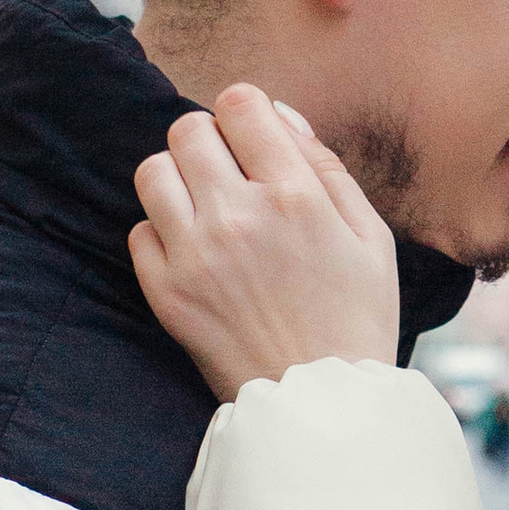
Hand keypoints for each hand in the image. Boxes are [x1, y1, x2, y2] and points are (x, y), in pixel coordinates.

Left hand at [131, 86, 401, 400]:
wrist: (322, 406)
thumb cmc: (355, 318)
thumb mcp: (370, 236)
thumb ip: (326, 166)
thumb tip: (279, 114)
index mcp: (294, 195)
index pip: (240, 104)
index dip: (245, 113)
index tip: (253, 139)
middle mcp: (237, 216)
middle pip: (188, 130)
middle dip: (209, 141)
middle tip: (229, 175)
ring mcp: (195, 255)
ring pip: (152, 172)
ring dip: (177, 180)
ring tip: (204, 208)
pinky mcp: (167, 293)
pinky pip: (139, 231)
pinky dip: (161, 233)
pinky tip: (194, 253)